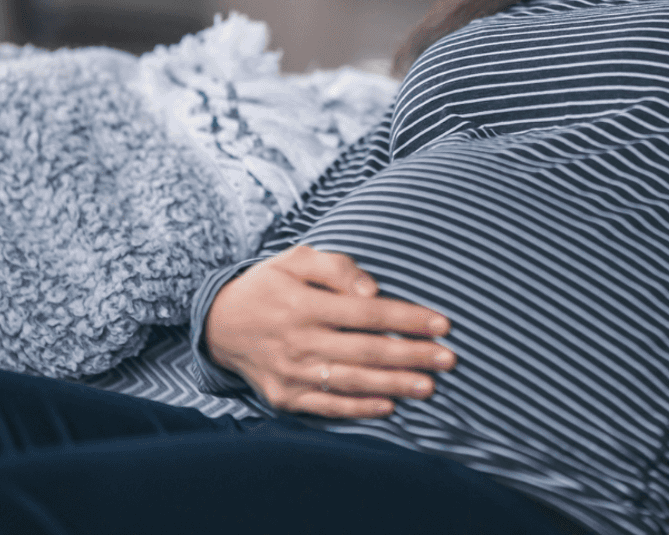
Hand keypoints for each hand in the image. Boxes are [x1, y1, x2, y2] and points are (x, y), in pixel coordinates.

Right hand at [204, 245, 455, 418]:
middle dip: (412, 354)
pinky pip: (328, 406)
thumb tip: (372, 290)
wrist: (218, 325)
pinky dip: (359, 409)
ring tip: (430, 386)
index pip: (366, 312)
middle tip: (450, 358)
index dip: (407, 318)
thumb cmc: (269, 286)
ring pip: (352, 381)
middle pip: (366, 350)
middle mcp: (298, 341)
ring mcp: (291, 373)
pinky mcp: (285, 397)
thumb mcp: (295, 260)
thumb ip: (336, 268)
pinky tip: (390, 406)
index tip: (443, 323)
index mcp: (303, 305)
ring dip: (394, 384)